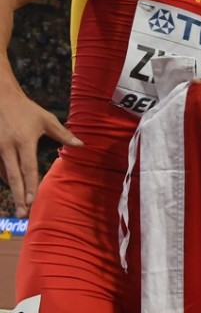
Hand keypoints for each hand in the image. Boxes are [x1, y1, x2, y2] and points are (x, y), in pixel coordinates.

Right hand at [0, 90, 81, 217]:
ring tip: (19, 206)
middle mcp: (7, 148)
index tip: (32, 201)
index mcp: (24, 141)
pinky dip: (5, 178)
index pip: (27, 168)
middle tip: (21, 214)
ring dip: (12, 190)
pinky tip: (14, 187)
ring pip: (3, 174)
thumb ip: (63, 134)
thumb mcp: (46, 119)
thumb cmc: (26, 109)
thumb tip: (81, 145)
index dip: (30, 185)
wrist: (0, 98)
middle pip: (13, 177)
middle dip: (18, 197)